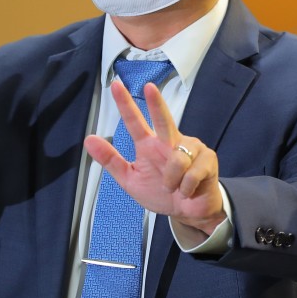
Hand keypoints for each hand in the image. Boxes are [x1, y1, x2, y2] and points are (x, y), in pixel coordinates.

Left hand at [84, 80, 224, 234]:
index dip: (125, 104)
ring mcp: (191, 148)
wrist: (190, 212)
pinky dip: (185, 188)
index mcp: (150, 145)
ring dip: (171, 181)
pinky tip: (188, 190)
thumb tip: (89, 139)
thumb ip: (111, 161)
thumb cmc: (162, 192)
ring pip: (177, 161)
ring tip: (174, 188)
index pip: (135, 122)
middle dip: (157, 104)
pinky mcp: (208, 159)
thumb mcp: (131, 180)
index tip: (116, 85)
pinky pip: (191, 175)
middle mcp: (170, 141)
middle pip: (163, 119)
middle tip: (149, 87)